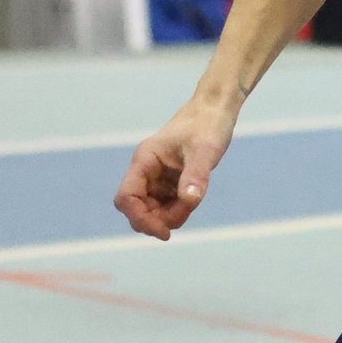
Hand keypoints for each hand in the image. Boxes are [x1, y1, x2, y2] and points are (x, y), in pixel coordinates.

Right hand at [116, 95, 234, 239]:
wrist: (215, 110)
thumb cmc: (207, 125)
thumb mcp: (205, 150)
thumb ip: (196, 175)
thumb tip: (190, 200)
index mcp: (144, 161)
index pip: (126, 198)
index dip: (139, 218)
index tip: (163, 232)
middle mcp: (146, 172)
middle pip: (137, 209)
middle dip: (157, 220)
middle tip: (185, 213)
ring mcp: (156, 178)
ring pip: (152, 211)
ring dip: (169, 216)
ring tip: (193, 200)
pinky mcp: (169, 182)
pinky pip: (166, 206)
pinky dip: (178, 210)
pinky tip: (192, 199)